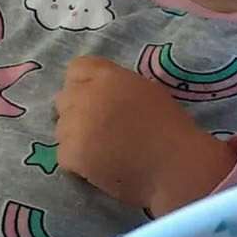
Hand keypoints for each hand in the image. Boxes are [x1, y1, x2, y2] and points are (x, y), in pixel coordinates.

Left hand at [55, 56, 236, 216]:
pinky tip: (101, 165)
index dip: (85, 83)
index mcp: (110, 77)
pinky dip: (79, 161)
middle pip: (64, 98)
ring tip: (104, 150)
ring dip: (77, 137)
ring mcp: (75, 125)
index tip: (99, 100)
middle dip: (78, 111)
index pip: (77, 68)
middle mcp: (86, 95)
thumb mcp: (149, 92)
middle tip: (102, 129)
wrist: (175, 167)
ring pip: (61, 128)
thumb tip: (102, 94)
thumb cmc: (172, 130)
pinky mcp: (70, 154)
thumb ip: (119, 87)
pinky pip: (63, 154)